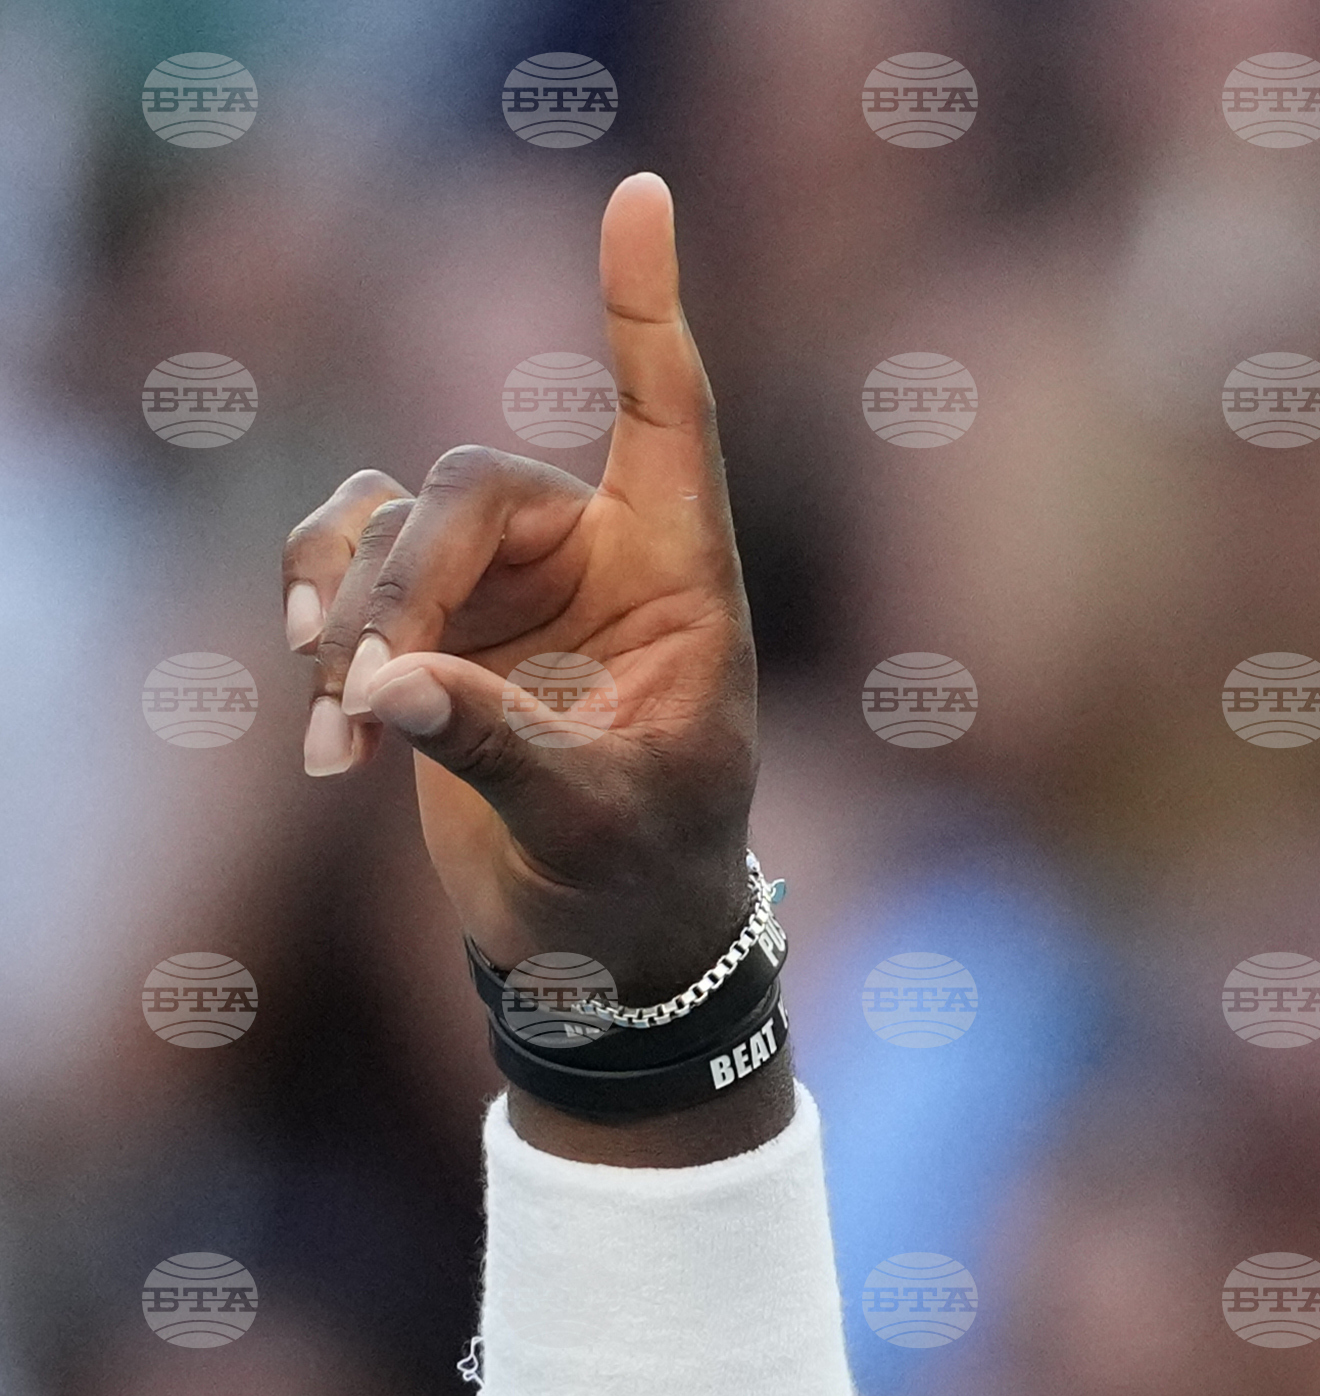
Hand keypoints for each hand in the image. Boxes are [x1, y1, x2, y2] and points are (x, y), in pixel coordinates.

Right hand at [285, 170, 753, 996]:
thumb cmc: (639, 884)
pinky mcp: (434, 613)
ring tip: (343, 732)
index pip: (667, 418)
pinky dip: (317, 616)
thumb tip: (380, 688)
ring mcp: (508, 578)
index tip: (642, 197)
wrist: (604, 952)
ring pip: (392, 525)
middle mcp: (595, 556)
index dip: (647, 309)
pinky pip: (346, 555)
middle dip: (402, 593)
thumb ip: (494, 750)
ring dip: (347, 617)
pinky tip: (330, 720)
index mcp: (679, 582)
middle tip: (367, 702)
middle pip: (467, 494)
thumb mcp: (586, 826)